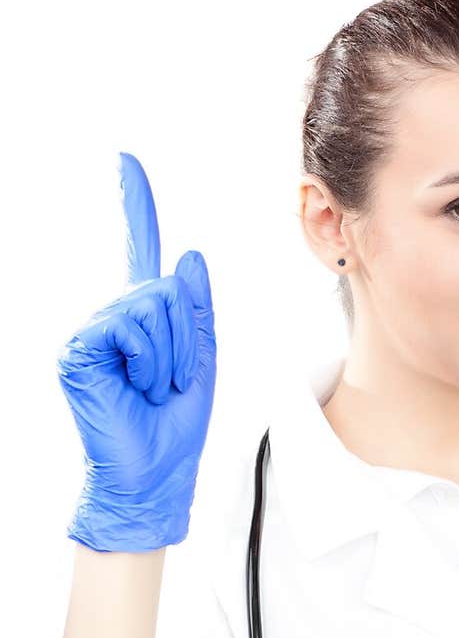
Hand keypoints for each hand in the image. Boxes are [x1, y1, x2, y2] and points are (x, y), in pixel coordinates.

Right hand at [59, 152, 216, 551]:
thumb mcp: (200, 362)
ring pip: (152, 305)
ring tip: (156, 389)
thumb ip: (195, 311)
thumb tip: (186, 256)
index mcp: (143, 320)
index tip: (127, 162)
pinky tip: (138, 386)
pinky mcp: (80, 349)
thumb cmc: (174, 427)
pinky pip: (131, 326)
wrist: (155, 475)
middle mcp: (113, 319)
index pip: (140, 252)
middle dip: (186, 338)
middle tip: (174, 382)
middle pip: (164, 288)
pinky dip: (149, 359)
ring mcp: (93, 332)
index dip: (136, 207)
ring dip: (171, 354)